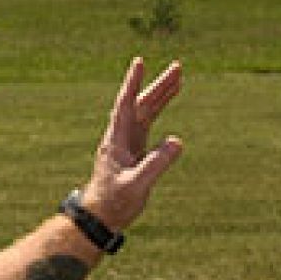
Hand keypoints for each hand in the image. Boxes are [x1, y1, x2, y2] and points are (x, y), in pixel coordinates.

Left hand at [82, 57, 183, 231]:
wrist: (102, 216)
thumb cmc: (114, 203)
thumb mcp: (137, 185)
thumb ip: (156, 164)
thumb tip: (177, 141)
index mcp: (116, 141)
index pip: (125, 106)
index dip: (132, 84)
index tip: (139, 62)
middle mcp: (121, 137)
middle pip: (140, 104)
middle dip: (158, 85)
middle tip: (177, 67)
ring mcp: (128, 142)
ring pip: (146, 112)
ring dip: (161, 94)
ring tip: (178, 77)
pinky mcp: (135, 150)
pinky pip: (149, 123)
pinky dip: (160, 110)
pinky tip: (169, 100)